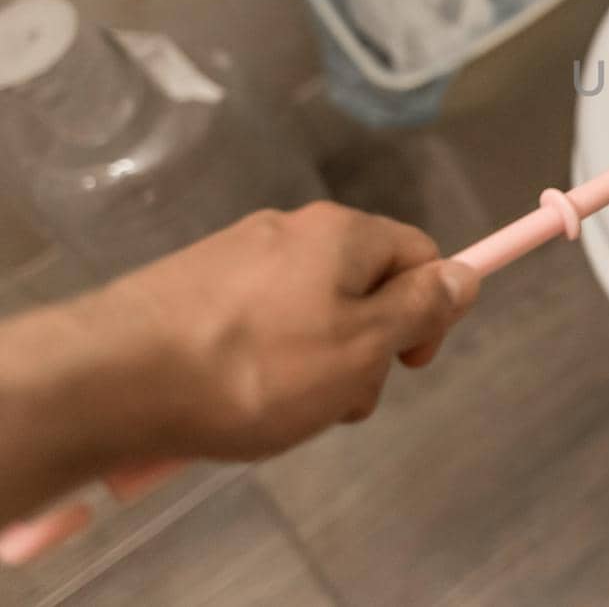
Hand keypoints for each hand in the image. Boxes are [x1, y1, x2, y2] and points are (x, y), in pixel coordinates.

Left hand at [83, 201, 480, 460]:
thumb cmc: (253, 369)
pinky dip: (262, 360)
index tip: (411, 364)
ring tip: (281, 410)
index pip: (420, 254)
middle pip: (362, 284)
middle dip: (366, 346)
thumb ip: (420, 310)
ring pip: (308, 308)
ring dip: (314, 361)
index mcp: (342, 234)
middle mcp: (290, 230)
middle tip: (341, 401)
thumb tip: (466, 274)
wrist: (110, 381)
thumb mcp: (362, 348)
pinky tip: (236, 400)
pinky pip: (256, 321)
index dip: (431, 309)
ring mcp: (236, 255)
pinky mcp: (193, 286)